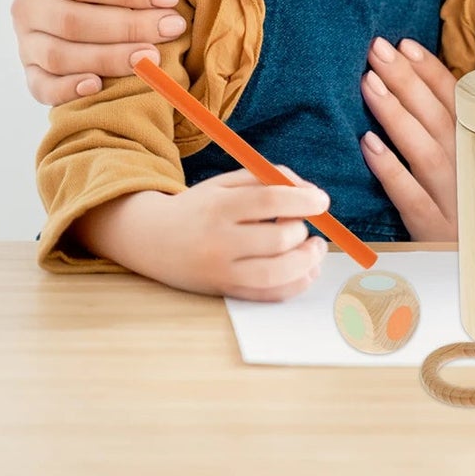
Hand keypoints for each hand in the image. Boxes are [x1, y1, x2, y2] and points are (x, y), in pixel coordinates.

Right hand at [13, 0, 183, 105]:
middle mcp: (25, 5)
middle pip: (74, 22)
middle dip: (128, 26)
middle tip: (173, 27)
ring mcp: (25, 41)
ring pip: (60, 56)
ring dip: (109, 59)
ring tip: (153, 57)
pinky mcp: (29, 70)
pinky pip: (41, 86)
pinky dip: (67, 90)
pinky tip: (99, 86)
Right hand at [78, 169, 331, 301]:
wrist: (152, 238)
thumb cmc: (201, 206)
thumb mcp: (227, 182)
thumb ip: (269, 179)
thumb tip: (311, 192)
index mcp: (220, 206)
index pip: (269, 202)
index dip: (303, 199)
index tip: (322, 200)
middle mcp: (219, 242)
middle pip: (277, 241)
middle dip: (303, 231)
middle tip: (308, 223)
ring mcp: (221, 272)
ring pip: (276, 275)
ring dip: (307, 262)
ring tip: (314, 248)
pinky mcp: (225, 292)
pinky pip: (268, 296)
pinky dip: (295, 285)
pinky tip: (306, 270)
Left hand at [359, 38, 458, 239]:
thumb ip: (459, 131)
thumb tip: (423, 85)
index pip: (456, 100)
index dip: (430, 70)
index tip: (404, 44)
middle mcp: (471, 166)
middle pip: (436, 116)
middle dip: (406, 79)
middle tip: (376, 49)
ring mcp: (454, 198)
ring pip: (423, 149)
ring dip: (395, 114)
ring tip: (368, 82)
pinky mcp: (435, 230)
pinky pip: (410, 196)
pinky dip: (390, 169)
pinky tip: (367, 144)